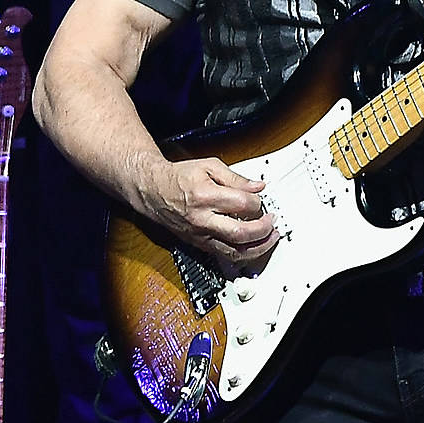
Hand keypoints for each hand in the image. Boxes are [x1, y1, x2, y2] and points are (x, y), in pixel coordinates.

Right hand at [137, 156, 276, 272]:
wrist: (152, 190)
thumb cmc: (178, 178)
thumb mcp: (208, 166)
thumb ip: (235, 178)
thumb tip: (258, 187)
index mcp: (205, 196)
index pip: (243, 204)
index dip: (258, 201)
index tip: (259, 198)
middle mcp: (202, 219)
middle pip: (241, 233)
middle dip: (264, 229)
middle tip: (272, 221)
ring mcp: (200, 235)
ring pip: (235, 252)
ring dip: (258, 248)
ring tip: (270, 239)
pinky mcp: (199, 244)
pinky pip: (225, 255)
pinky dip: (243, 253)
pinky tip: (253, 246)